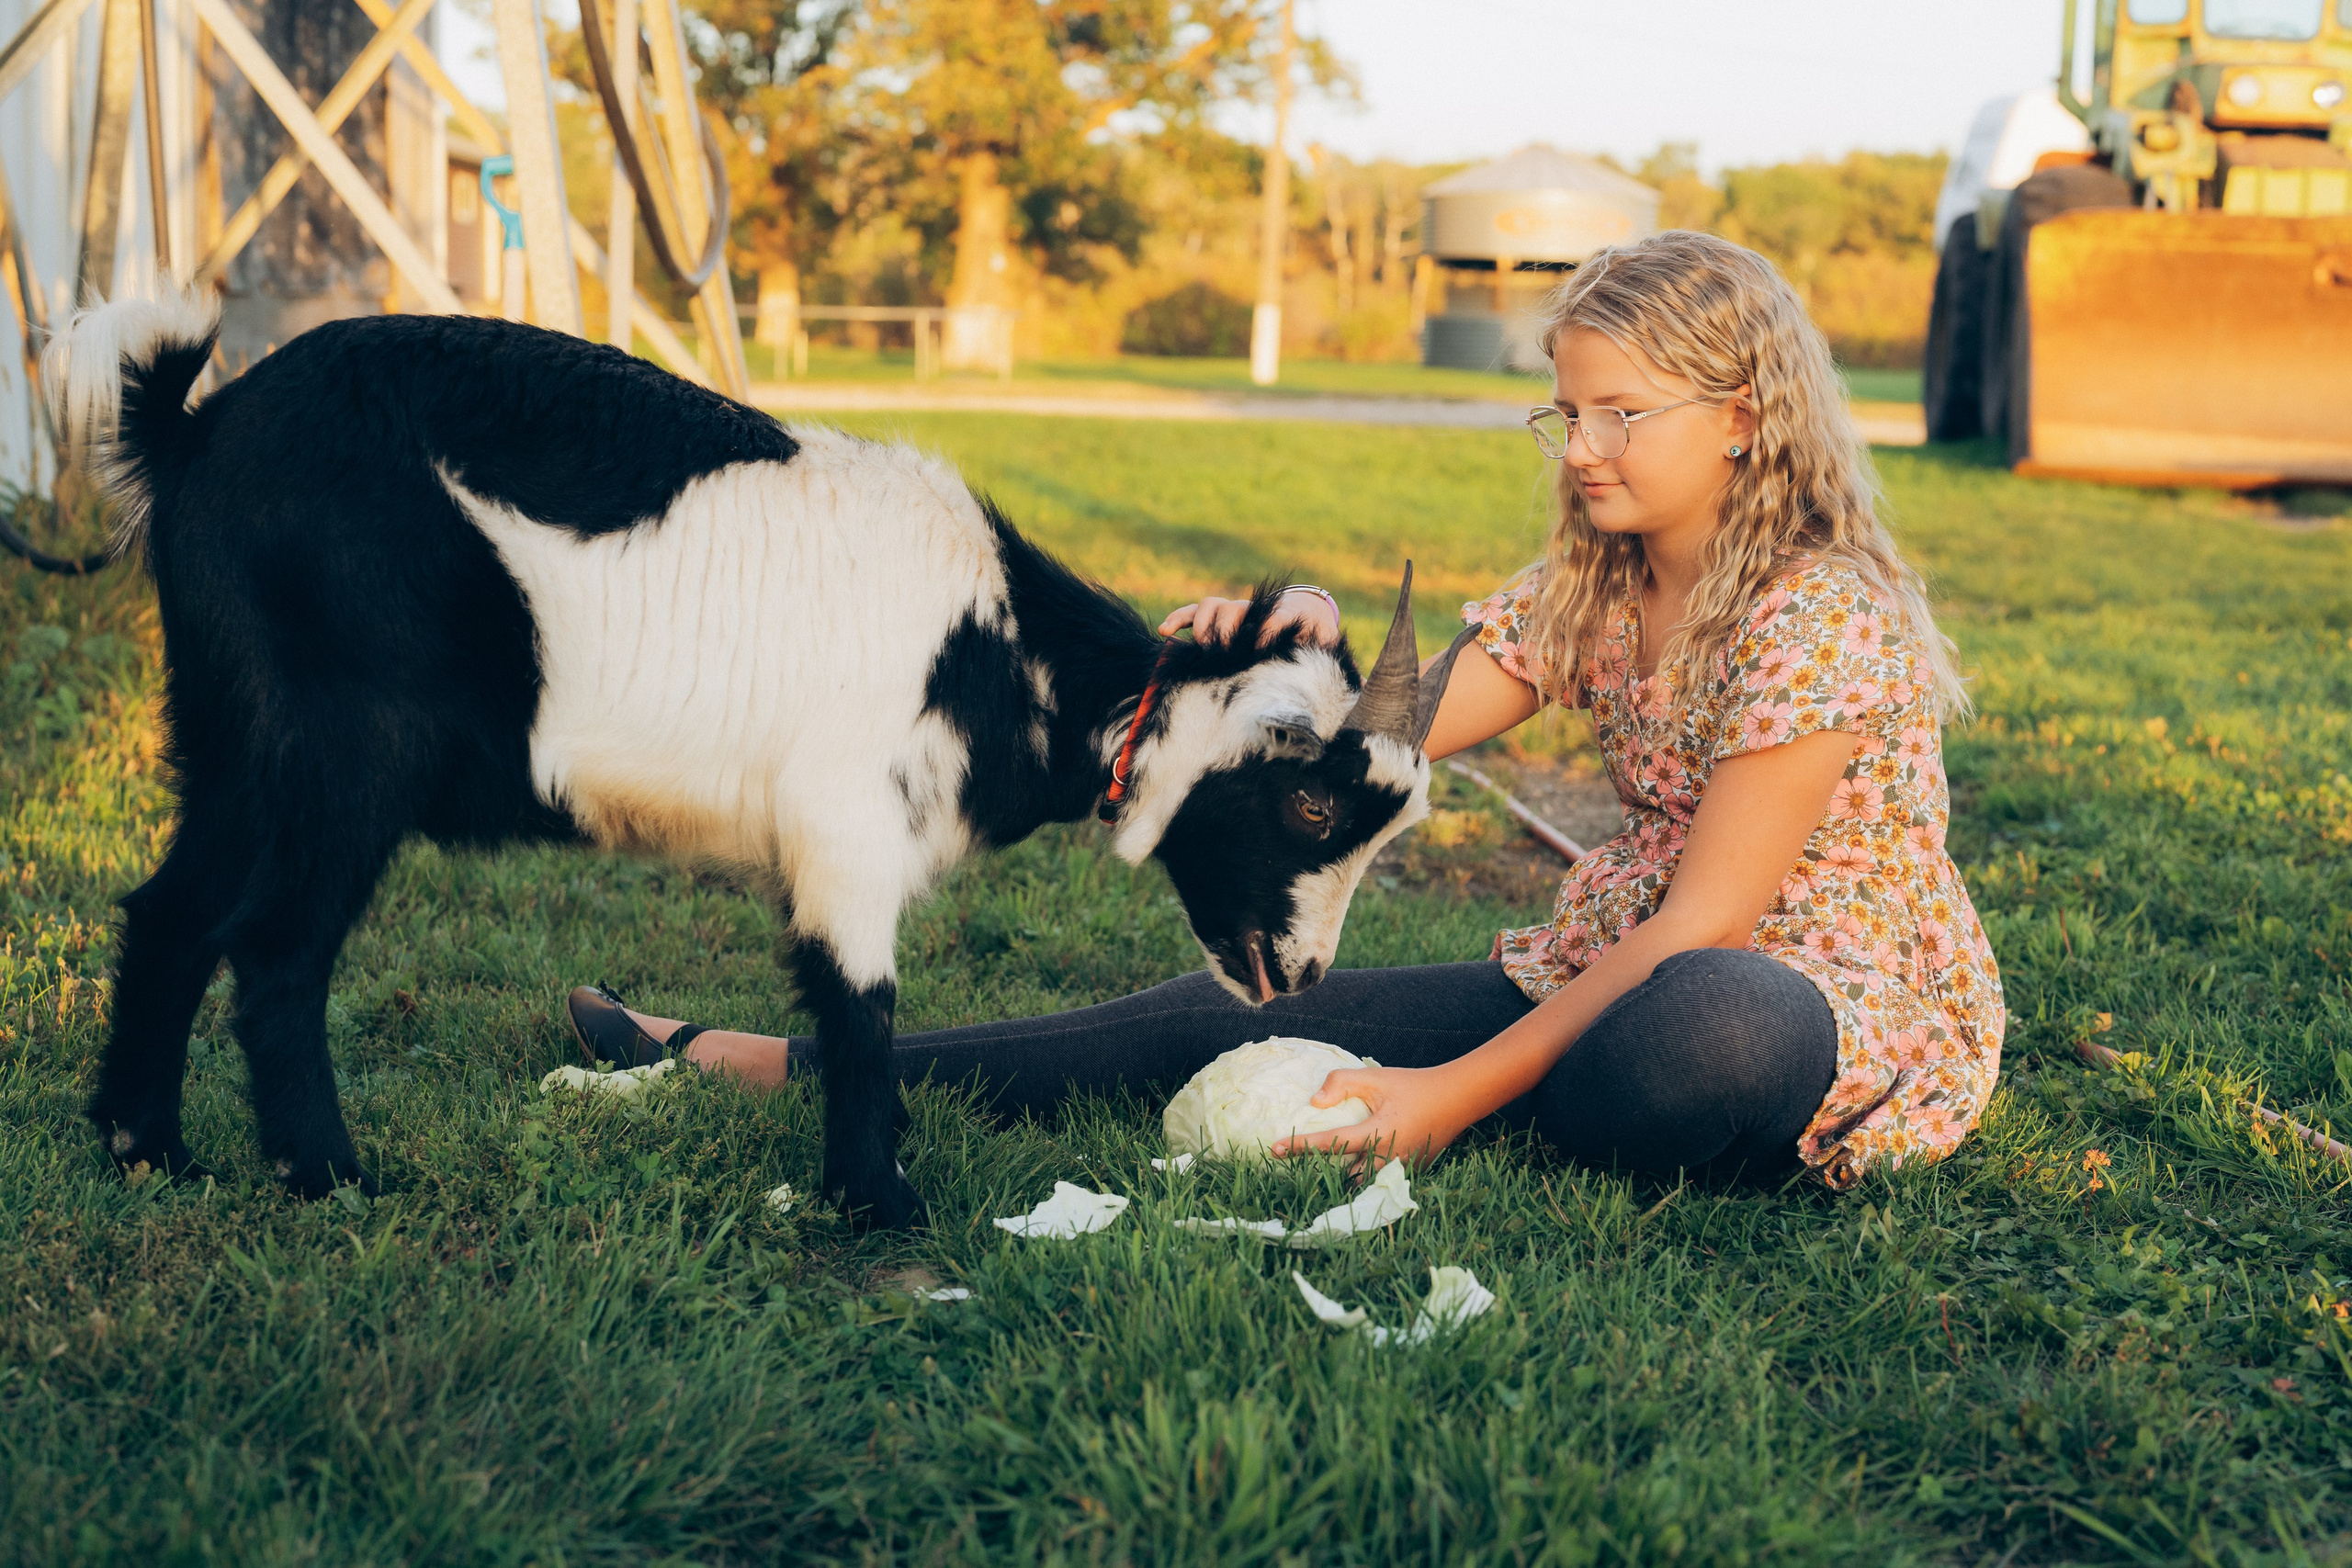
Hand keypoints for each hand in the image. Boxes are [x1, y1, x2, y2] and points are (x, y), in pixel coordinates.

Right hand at [1160, 590, 1339, 648]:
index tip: (1262, 648)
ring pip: (1212, 605)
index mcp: (1286, 615)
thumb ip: (1336, 661)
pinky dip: (1179, 619)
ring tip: (1202, 648)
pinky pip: (1193, 612)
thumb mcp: (1327, 646)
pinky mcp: (1220, 617)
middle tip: (1226, 652)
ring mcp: (1236, 610)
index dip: (1267, 629)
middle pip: (1235, 607)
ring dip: (1204, 625)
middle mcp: (1256, 610)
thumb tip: (1363, 683)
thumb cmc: (1315, 637)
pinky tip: (1165, 633)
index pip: (1274, 615)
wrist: (1305, 614)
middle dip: (1228, 628)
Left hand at [1270, 1064, 1477, 1173]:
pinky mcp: (1407, 1174)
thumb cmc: (1412, 1085)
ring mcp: (1399, 1170)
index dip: (1300, 1147)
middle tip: (1292, 1166)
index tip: (1275, 1148)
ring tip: (1316, 1171)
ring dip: (1340, 1178)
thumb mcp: (1375, 1077)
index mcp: (1377, 1134)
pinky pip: (1377, 1180)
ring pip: (1360, 1183)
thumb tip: (1314, 1102)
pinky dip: (1360, 1176)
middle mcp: (1387, 1158)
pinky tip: (1348, 1166)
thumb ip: (1342, 1082)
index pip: (1331, 1144)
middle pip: (1343, 1176)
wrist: (1455, 1099)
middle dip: (1319, 1174)